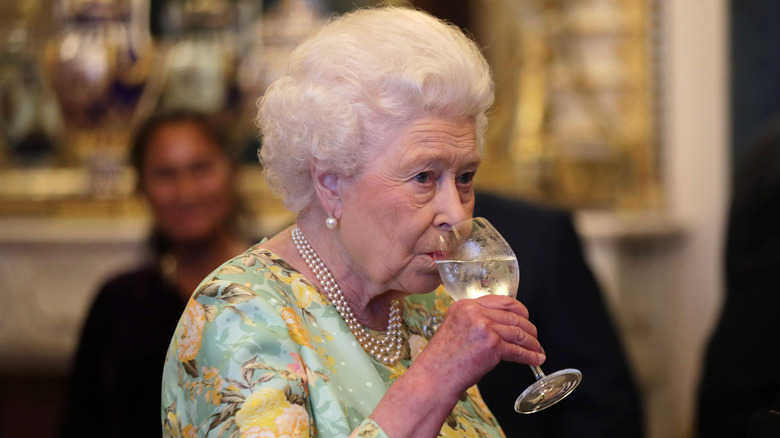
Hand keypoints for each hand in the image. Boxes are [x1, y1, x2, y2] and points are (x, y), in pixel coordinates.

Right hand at [369, 295, 544, 437]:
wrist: (433, 378)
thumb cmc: (442, 360)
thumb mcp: (455, 328)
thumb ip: (474, 321)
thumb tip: (500, 324)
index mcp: (464, 305)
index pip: (501, 300)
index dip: (519, 310)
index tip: (525, 317)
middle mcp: (474, 312)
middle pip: (513, 315)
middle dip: (529, 328)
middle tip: (534, 337)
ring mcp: (484, 327)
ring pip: (518, 332)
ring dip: (532, 343)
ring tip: (537, 350)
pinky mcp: (492, 345)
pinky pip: (518, 350)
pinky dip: (530, 356)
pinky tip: (534, 359)